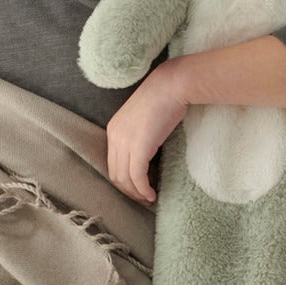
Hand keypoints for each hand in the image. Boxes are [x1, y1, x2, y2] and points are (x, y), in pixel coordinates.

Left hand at [105, 60, 187, 204]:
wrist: (172, 86)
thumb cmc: (164, 98)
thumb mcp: (144, 118)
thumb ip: (140, 135)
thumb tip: (147, 155)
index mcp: (114, 129)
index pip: (113, 163)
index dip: (124, 181)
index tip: (137, 188)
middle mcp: (115, 136)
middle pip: (115, 174)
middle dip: (128, 191)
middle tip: (143, 198)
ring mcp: (125, 142)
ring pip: (124, 179)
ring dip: (136, 193)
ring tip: (149, 198)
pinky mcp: (138, 148)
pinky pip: (137, 177)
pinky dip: (143, 190)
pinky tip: (152, 195)